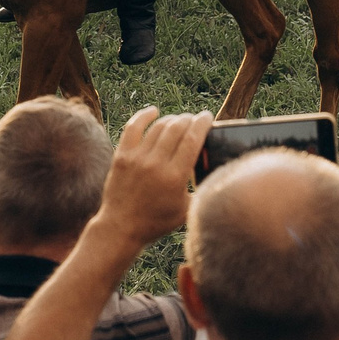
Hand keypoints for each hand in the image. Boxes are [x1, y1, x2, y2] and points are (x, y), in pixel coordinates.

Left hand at [89, 108, 210, 247]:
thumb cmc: (157, 221)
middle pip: (176, 128)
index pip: (192, 139)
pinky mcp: (121, 156)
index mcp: (175, 176)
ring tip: (179, 120)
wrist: (121, 227)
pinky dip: (144, 116)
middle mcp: (156, 164)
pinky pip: (133, 127)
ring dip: (172, 119)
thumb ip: (201, 190)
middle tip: (194, 120)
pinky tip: (154, 111)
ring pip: (158, 127)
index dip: (202, 123)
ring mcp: (137, 158)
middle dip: (189, 119)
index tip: (207, 117)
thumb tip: (217, 172)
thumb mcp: (187, 209)